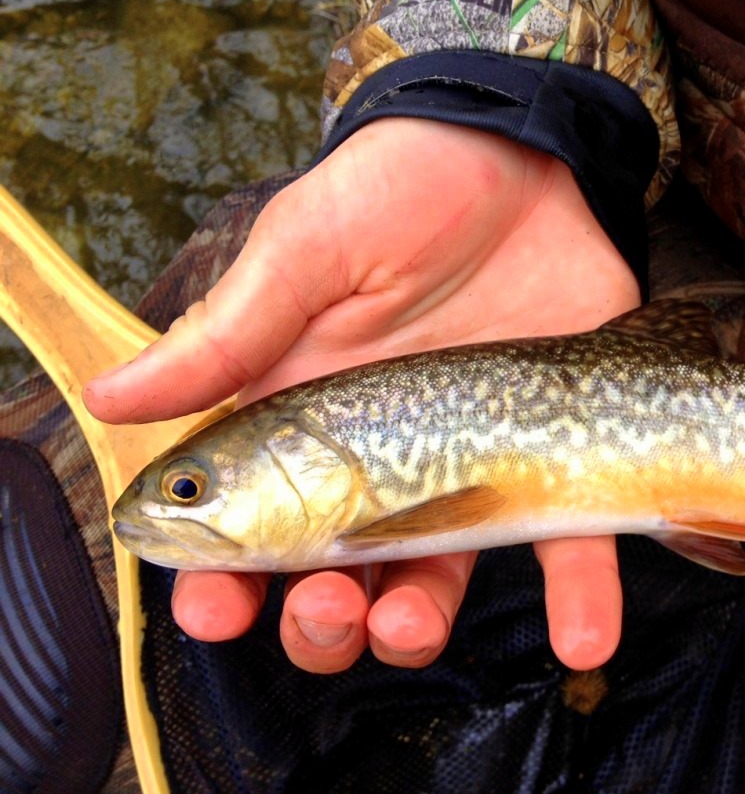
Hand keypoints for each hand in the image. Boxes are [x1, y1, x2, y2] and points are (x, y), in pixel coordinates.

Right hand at [85, 118, 639, 673]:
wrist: (526, 153)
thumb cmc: (400, 189)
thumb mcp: (307, 249)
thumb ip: (230, 331)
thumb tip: (112, 397)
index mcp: (302, 419)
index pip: (249, 522)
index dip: (223, 580)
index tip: (216, 609)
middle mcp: (381, 461)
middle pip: (335, 574)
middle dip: (318, 621)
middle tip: (323, 611)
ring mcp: (469, 466)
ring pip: (434, 578)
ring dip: (413, 626)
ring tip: (405, 627)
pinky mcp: (555, 455)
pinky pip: (571, 542)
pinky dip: (580, 598)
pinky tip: (584, 640)